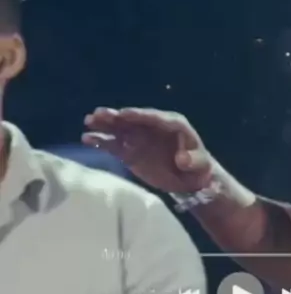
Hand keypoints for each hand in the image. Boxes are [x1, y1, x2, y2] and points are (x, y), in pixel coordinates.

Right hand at [82, 107, 213, 191]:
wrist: (190, 179)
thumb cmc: (198, 166)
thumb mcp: (200, 163)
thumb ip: (193, 159)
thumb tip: (182, 160)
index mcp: (171, 124)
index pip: (153, 117)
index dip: (138, 115)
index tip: (123, 113)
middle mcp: (152, 127)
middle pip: (132, 120)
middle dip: (116, 117)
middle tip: (99, 113)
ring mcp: (140, 139)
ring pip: (120, 130)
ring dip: (105, 125)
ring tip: (88, 121)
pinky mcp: (131, 153)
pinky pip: (114, 145)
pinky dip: (102, 142)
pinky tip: (87, 139)